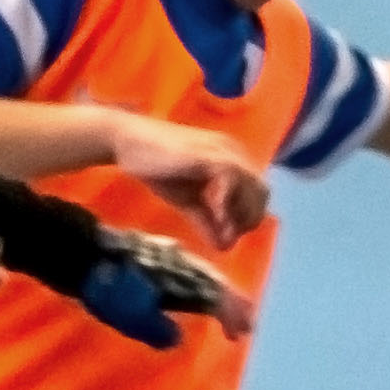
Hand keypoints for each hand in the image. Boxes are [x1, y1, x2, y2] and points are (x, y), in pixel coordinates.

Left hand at [75, 228, 250, 351]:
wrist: (83, 251)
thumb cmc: (106, 287)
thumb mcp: (129, 314)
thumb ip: (155, 328)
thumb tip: (177, 339)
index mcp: (180, 278)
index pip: (214, 296)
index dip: (231, 314)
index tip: (242, 332)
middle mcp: (181, 262)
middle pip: (215, 283)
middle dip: (233, 304)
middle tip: (246, 324)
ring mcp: (170, 254)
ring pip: (203, 274)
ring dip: (219, 293)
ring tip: (229, 312)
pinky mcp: (159, 252)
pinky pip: (190, 269)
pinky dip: (202, 283)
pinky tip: (198, 293)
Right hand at [106, 114, 270, 246]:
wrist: (128, 142)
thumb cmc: (157, 167)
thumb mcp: (188, 200)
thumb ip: (207, 220)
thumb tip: (224, 247)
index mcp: (231, 159)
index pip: (257, 191)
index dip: (249, 216)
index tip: (230, 235)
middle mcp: (233, 152)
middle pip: (261, 190)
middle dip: (249, 218)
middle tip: (229, 236)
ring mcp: (222, 151)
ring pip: (253, 185)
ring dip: (241, 214)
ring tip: (223, 231)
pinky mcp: (208, 155)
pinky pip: (231, 180)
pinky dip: (227, 204)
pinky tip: (215, 218)